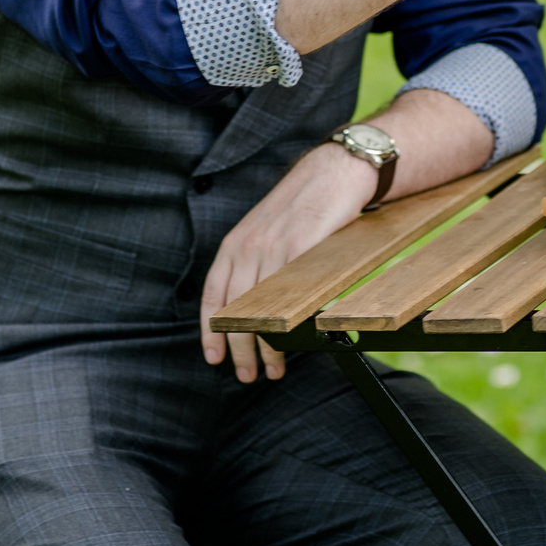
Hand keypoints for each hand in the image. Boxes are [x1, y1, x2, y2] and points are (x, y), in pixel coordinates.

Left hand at [199, 144, 377, 382]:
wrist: (334, 171)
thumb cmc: (305, 205)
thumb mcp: (267, 230)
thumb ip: (255, 263)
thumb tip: (249, 307)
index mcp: (235, 243)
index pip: (214, 295)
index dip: (210, 331)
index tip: (214, 357)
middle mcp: (249, 245)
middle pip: (235, 309)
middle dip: (239, 349)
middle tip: (247, 375)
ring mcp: (275, 246)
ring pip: (262, 308)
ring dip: (267, 345)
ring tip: (274, 367)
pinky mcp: (303, 246)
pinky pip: (292, 293)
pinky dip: (291, 322)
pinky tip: (295, 341)